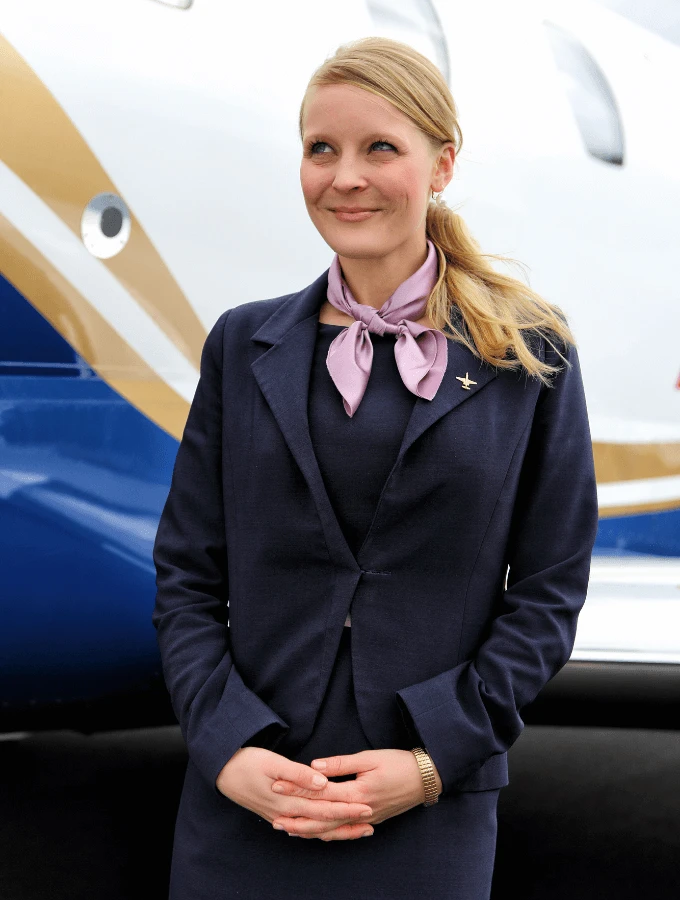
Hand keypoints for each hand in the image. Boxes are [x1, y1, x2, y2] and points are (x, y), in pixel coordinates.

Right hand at [215, 747, 374, 835]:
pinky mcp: (276, 814)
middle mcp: (286, 813)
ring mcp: (280, 816)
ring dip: (336, 830)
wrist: (222, 771)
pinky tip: (326, 831)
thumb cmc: (247, 762)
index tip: (366, 807)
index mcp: (289, 800)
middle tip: (370, 821)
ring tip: (356, 830)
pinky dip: (318, 830)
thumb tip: (323, 783)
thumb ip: (299, 775)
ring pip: (313, 828)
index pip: (324, 807)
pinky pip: (303, 827)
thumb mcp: (273, 763)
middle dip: (347, 823)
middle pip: (322, 822)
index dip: (347, 808)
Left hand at [270, 749, 442, 839]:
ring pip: (332, 830)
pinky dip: (327, 833)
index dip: (297, 788)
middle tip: (274, 817)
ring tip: (288, 829)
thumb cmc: (399, 764)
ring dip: (309, 830)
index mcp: (357, 792)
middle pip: (322, 818)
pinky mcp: (371, 821)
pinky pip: (344, 831)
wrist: (426, 779)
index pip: (320, 792)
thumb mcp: (370, 758)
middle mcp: (359, 811)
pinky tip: (316, 833)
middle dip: (297, 817)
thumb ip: (342, 763)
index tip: (277, 784)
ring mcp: (365, 819)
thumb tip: (315, 765)